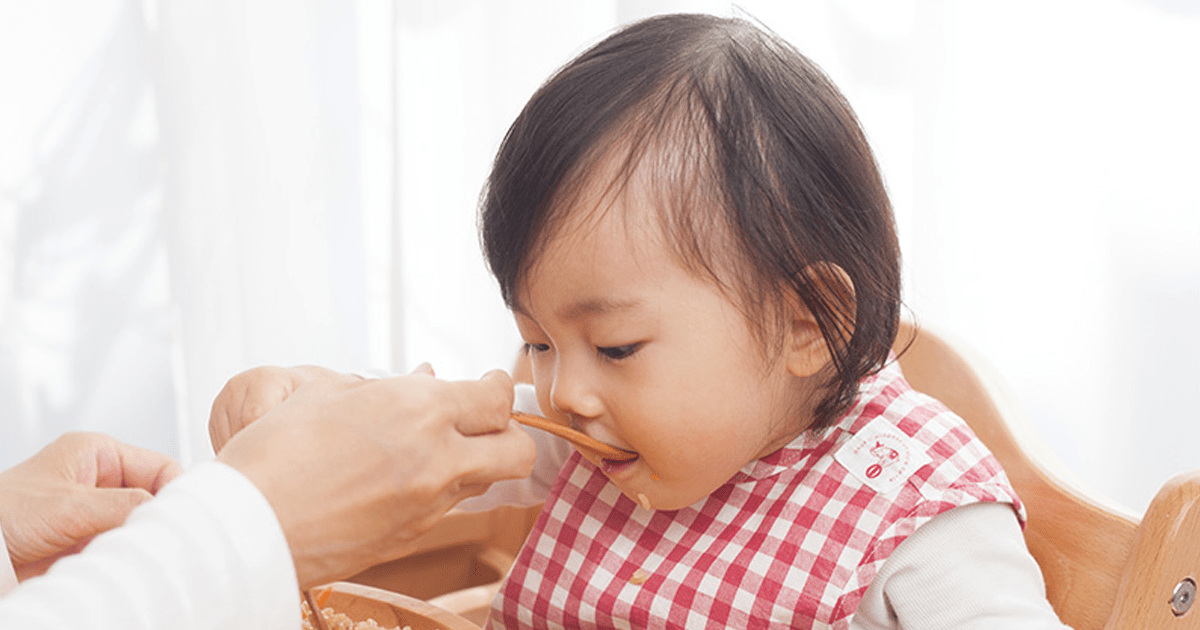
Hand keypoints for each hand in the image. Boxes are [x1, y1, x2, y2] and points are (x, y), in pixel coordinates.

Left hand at [0, 432, 181, 578]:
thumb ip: (125, 506)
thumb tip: (168, 513)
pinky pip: (123, 546)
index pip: (160, 467)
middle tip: (166, 537)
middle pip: (154, 497)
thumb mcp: (70, 505)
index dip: (176, 490)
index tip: (185, 515)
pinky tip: (127, 562)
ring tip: (142, 552)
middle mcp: (100, 482)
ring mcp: (94, 513)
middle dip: (158, 518)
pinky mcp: (87, 542)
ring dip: (141, 540)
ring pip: (140, 524)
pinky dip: (128, 556)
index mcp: (98, 455)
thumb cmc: (2, 513)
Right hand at [215, 367, 535, 587]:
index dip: (499, 387)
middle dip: (510, 433)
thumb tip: (427, 376)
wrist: (249, 524)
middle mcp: (438, 459)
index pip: (495, 398)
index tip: (490, 383)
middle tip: (486, 422)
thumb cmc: (278, 450)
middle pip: (517, 450)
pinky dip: (443, 489)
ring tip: (444, 448)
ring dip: (478, 462)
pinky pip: (449, 507)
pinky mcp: (412, 536)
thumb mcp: (330, 394)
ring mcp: (429, 504)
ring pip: (487, 482)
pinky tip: (408, 477)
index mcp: (421, 410)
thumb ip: (390, 387)